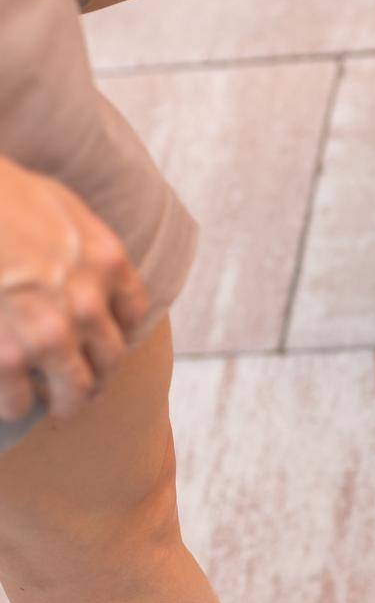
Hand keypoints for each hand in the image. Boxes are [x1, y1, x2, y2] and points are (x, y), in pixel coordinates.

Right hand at [0, 157, 149, 422]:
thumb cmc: (1, 197)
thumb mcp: (63, 208)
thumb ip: (84, 244)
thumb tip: (89, 265)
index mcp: (108, 264)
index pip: (132, 316)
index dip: (116, 334)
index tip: (101, 342)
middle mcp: (88, 304)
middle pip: (111, 361)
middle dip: (96, 377)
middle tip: (80, 387)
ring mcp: (48, 335)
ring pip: (74, 393)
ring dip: (63, 403)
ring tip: (47, 404)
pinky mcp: (5, 358)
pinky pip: (18, 401)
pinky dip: (14, 405)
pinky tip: (9, 401)